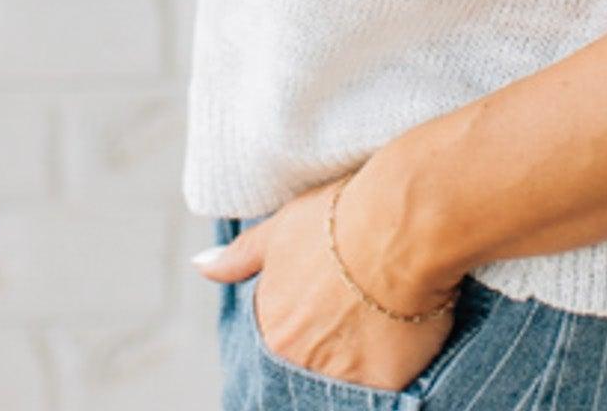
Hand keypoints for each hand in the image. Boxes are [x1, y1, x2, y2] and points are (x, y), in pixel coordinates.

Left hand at [193, 167, 462, 390]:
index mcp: (273, 329)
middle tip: (354, 319)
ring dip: (359, 360)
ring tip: (380, 325)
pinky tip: (405, 335)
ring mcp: (343, 378)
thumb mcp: (281, 229)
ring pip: (347, 382)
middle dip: (328, 350)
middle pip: (310, 369)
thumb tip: (201, 266)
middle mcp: (300, 362)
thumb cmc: (340, 218)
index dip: (302, 334)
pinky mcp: (386, 385)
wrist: (398, 224)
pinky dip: (394, 368)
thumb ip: (241, 257)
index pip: (280, 349)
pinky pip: (387, 388)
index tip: (321, 320)